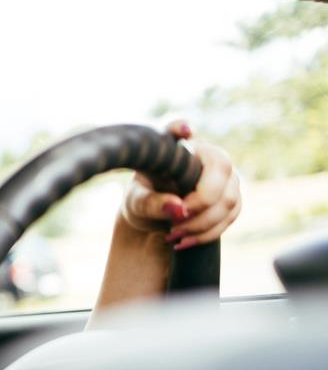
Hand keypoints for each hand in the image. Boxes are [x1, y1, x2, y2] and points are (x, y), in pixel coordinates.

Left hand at [122, 120, 241, 250]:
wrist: (154, 216)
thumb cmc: (143, 200)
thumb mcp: (137, 203)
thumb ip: (151, 203)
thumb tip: (179, 209)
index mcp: (177, 148)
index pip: (177, 128)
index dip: (179, 128)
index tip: (183, 131)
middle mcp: (207, 154)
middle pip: (222, 170)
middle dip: (201, 205)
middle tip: (174, 224)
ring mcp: (225, 175)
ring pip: (229, 200)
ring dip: (201, 225)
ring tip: (172, 235)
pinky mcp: (232, 196)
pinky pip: (230, 217)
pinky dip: (206, 234)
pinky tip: (183, 242)